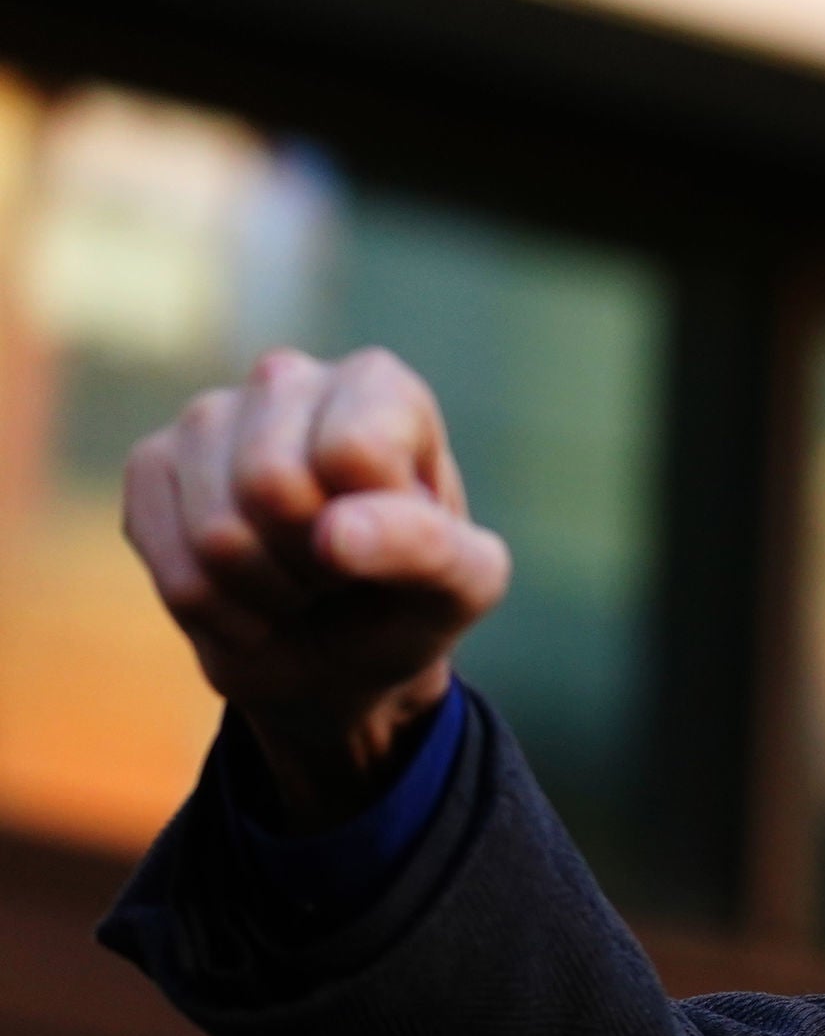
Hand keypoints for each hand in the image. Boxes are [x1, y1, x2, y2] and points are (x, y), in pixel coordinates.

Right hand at [123, 347, 512, 830]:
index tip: (390, 539)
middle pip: (271, 485)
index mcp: (379, 387)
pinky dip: (219, 612)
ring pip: (218, 533)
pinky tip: (246, 598)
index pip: (353, 451)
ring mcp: (209, 417)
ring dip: (267, 592)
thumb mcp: (463, 584)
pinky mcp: (151, 466)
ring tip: (298, 583)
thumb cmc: (413, 600)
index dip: (373, 525)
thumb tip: (335, 533)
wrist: (338, 655)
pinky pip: (174, 570)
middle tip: (340, 570)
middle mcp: (288, 380)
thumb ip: (428, 548)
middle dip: (313, 560)